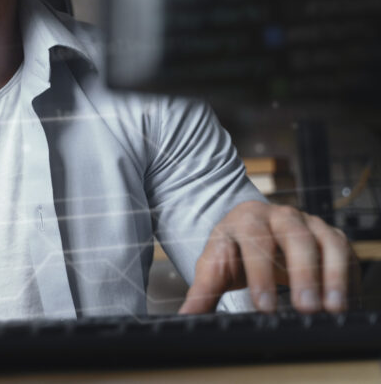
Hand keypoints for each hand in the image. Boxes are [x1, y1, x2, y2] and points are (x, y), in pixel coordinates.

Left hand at [178, 201, 358, 314]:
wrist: (250, 230)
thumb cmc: (233, 250)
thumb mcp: (214, 265)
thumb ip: (203, 291)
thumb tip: (185, 317)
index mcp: (246, 219)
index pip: (254, 242)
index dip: (260, 275)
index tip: (264, 307)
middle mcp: (279, 216)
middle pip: (294, 238)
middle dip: (302, 273)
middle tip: (305, 307)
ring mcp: (308, 222)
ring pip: (325, 241)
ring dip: (331, 275)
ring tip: (332, 308)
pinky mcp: (330, 235)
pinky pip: (345, 251)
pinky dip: (348, 275)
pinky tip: (345, 300)